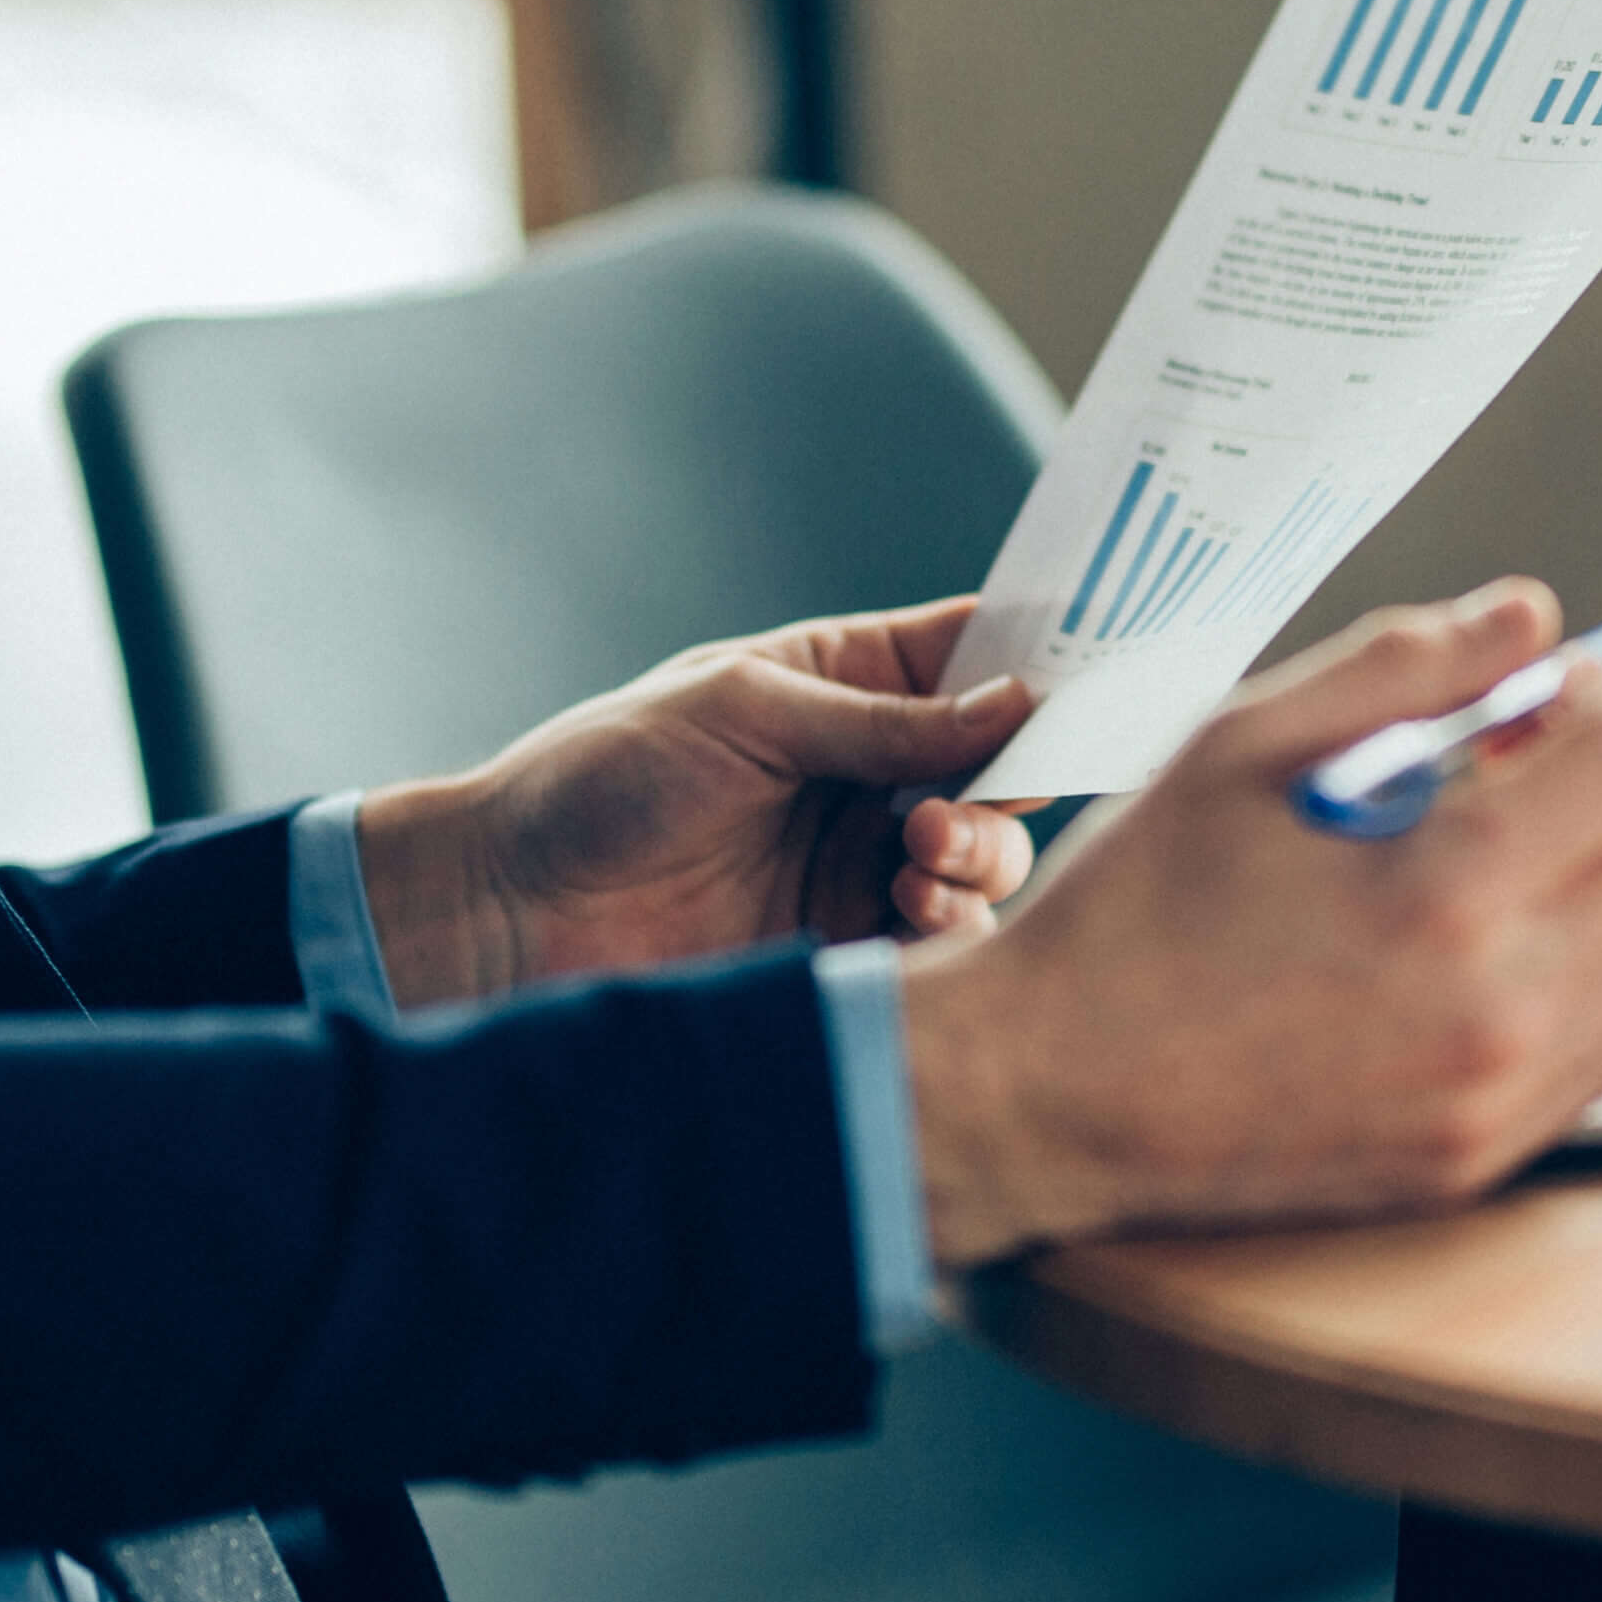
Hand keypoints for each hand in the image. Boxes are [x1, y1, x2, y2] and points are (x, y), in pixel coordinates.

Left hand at [354, 597, 1041, 1006]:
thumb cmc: (601, 778)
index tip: (1091, 682)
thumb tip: (1016, 704)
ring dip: (981, 855)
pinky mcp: (851, 944)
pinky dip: (955, 926)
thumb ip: (882, 721)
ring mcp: (864, 859)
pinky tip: (916, 913)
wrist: (510, 907)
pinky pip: (945, 938)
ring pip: (989, 856)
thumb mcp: (745, 715)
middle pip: (1003, 766)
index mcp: (846, 683)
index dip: (1041, 665)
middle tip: (955, 804)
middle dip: (1013, 780)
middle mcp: (871, 770)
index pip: (976, 657)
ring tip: (920, 860)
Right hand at [898, 579, 1601, 1264]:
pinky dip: (1557, 991)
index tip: (1542, 695)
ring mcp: (1496, 1101)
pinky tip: (1456, 965)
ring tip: (1471, 876)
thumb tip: (1528, 616)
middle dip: (1601, 793)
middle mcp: (1499, 1007)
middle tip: (1504, 776)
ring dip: (1586, 895)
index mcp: (1449, 887)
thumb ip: (1402, 664)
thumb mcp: (1241, 744)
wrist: (1051, 1091)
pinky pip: (1593, 1052)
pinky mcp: (1477, 1161)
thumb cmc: (1133, 909)